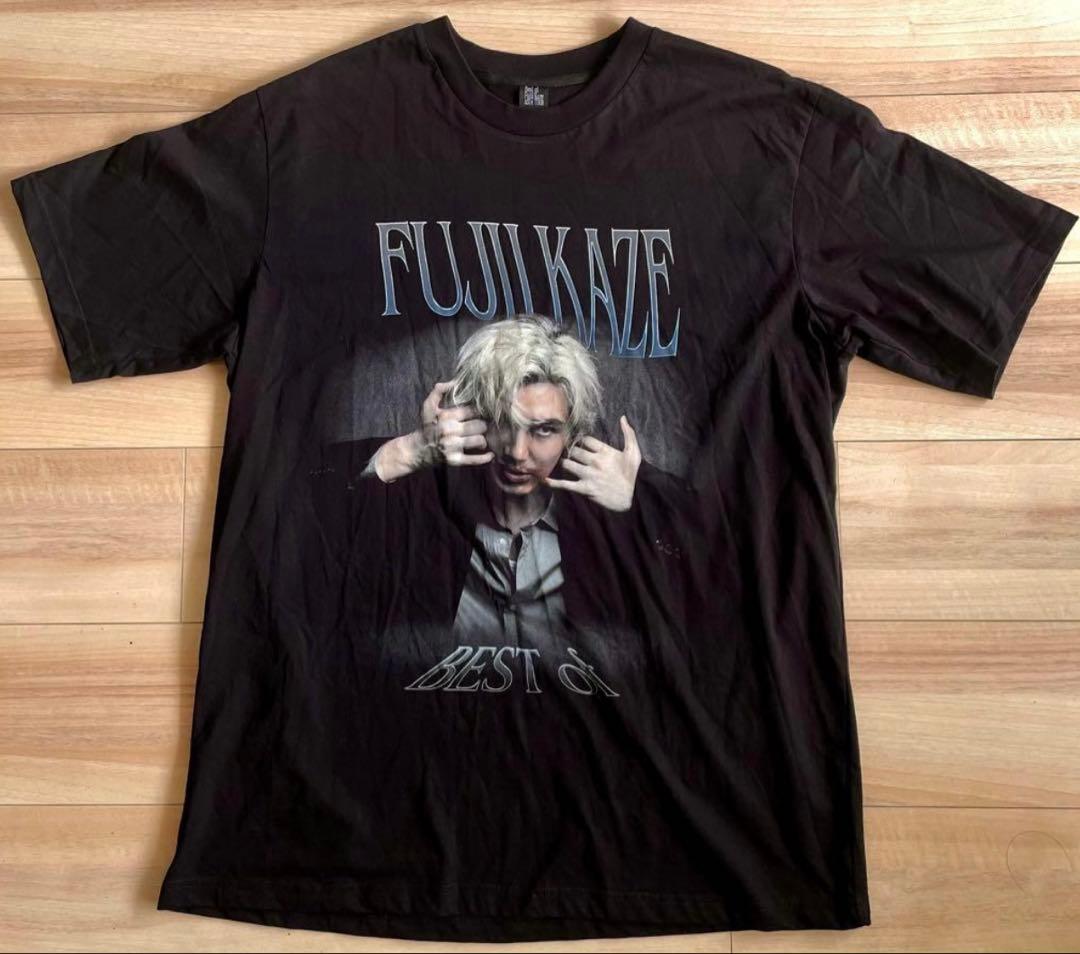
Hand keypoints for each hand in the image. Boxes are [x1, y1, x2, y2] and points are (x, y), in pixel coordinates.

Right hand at [369, 380, 492, 481]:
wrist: (416, 450)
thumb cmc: (426, 426)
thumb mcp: (428, 406)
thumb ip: (439, 391)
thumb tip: (454, 382)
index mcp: (447, 416)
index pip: (473, 410)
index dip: (481, 411)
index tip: (485, 412)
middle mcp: (451, 430)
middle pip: (480, 425)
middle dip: (483, 425)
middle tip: (483, 426)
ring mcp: (453, 446)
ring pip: (480, 440)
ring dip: (483, 440)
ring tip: (481, 438)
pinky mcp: (455, 460)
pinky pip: (474, 460)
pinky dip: (484, 458)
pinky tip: (490, 454)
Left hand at [544, 415, 641, 511]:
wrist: (632, 498)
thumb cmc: (631, 475)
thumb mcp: (634, 453)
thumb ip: (629, 434)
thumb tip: (623, 418)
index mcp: (605, 452)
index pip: (585, 440)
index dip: (581, 441)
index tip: (580, 443)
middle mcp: (595, 462)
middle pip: (574, 451)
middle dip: (570, 451)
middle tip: (568, 452)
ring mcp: (588, 476)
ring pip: (567, 464)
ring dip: (564, 463)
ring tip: (564, 462)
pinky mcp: (584, 489)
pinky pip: (565, 484)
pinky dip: (553, 483)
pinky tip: (544, 479)